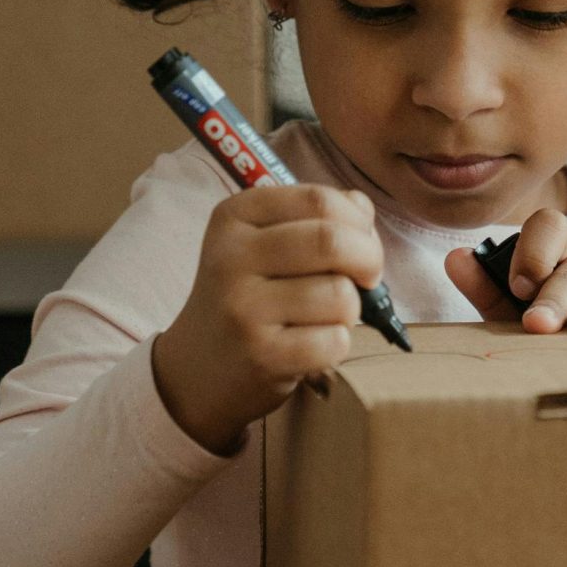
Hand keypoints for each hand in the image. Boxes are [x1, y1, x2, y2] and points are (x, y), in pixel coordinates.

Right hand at [151, 185, 383, 455]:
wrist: (197, 366)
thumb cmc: (249, 297)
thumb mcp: (264, 243)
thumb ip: (316, 218)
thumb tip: (363, 208)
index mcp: (235, 217)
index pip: (318, 200)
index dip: (358, 221)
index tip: (361, 242)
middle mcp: (232, 256)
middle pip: (331, 240)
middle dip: (369, 259)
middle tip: (368, 279)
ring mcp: (243, 307)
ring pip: (340, 295)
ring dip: (351, 310)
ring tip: (323, 317)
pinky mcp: (261, 354)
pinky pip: (334, 341)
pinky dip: (338, 344)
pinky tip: (312, 345)